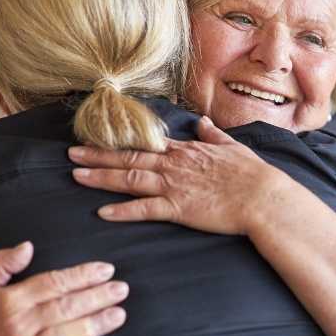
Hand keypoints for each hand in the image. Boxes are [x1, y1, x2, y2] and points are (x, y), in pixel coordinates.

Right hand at [0, 242, 127, 335]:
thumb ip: (0, 264)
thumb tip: (27, 245)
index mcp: (8, 301)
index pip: (53, 283)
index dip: (82, 275)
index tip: (107, 270)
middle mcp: (17, 325)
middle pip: (65, 307)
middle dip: (97, 296)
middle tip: (123, 289)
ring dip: (94, 325)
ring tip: (120, 315)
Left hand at [69, 116, 291, 235]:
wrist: (264, 197)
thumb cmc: (253, 175)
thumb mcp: (233, 148)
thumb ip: (214, 135)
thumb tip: (203, 123)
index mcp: (187, 151)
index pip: (147, 145)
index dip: (120, 143)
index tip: (100, 139)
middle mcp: (175, 165)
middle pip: (129, 158)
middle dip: (98, 156)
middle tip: (72, 154)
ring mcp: (175, 186)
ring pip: (130, 179)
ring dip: (101, 177)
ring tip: (77, 176)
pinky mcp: (179, 208)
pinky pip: (145, 209)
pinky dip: (123, 211)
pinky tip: (103, 212)